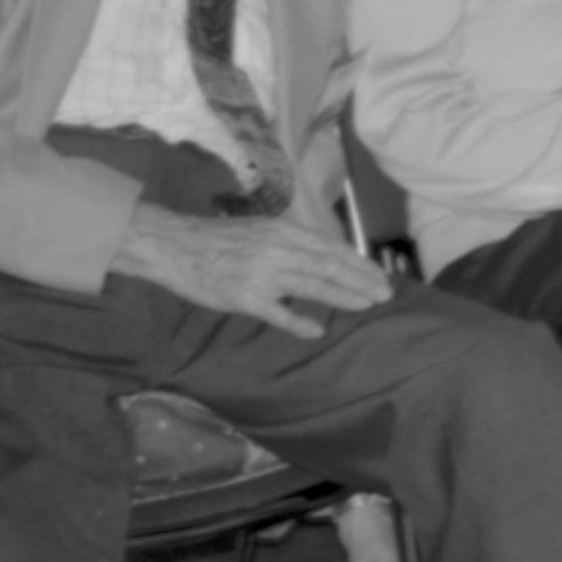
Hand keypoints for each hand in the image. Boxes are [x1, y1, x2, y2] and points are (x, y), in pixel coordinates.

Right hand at [113, 207, 392, 338]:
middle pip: (331, 266)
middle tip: (384, 294)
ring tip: (366, 305)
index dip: (360, 264)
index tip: (379, 276)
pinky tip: (317, 330)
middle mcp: (279, 249)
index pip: (333, 248)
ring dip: (343, 296)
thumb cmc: (222, 239)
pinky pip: (278, 313)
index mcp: (285, 232)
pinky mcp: (245, 298)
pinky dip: (300, 323)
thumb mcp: (264, 230)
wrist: (177, 246)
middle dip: (361, 281)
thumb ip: (294, 243)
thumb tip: (328, 258)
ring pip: (313, 285)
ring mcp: (262, 274)